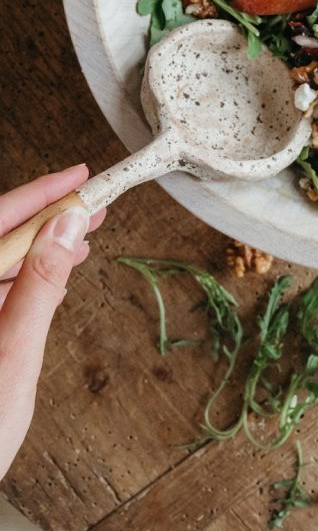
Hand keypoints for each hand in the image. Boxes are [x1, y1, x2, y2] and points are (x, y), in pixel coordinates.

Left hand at [0, 165, 104, 479]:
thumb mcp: (14, 355)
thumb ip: (40, 285)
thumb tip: (65, 227)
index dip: (40, 193)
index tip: (77, 176)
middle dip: (45, 216)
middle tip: (90, 201)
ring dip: (38, 245)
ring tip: (80, 235)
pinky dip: (26, 276)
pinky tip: (51, 277)